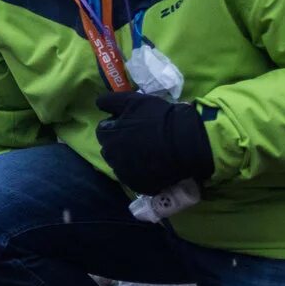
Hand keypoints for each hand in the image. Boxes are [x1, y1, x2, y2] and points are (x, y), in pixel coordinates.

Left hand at [95, 90, 214, 194]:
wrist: (185, 141)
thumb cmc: (159, 118)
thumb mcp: (133, 101)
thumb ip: (110, 101)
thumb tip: (98, 103)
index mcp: (109, 136)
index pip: (102, 131)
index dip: (115, 126)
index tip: (129, 123)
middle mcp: (112, 157)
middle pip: (109, 149)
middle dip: (118, 143)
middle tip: (137, 138)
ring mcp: (125, 173)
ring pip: (120, 165)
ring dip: (127, 159)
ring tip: (145, 153)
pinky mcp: (139, 185)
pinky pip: (133, 179)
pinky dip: (139, 173)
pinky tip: (151, 165)